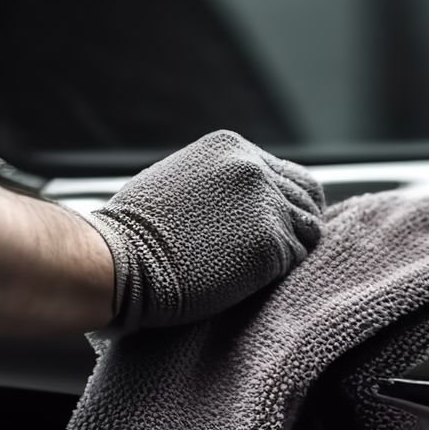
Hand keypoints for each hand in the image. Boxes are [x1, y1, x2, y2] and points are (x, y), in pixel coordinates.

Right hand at [80, 130, 324, 333]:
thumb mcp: (177, 182)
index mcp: (231, 148)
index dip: (288, 204)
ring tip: (258, 270)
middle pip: (310, 198)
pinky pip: (296, 261)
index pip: (288, 174)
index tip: (278, 229)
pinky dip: (279, 275)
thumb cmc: (133, 234)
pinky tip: (247, 281)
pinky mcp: (270, 244)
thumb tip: (239, 201)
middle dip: (300, 226)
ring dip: (292, 251)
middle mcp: (254, 168)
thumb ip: (216, 182)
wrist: (118, 261)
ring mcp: (265, 205)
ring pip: (309, 230)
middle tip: (280, 254)